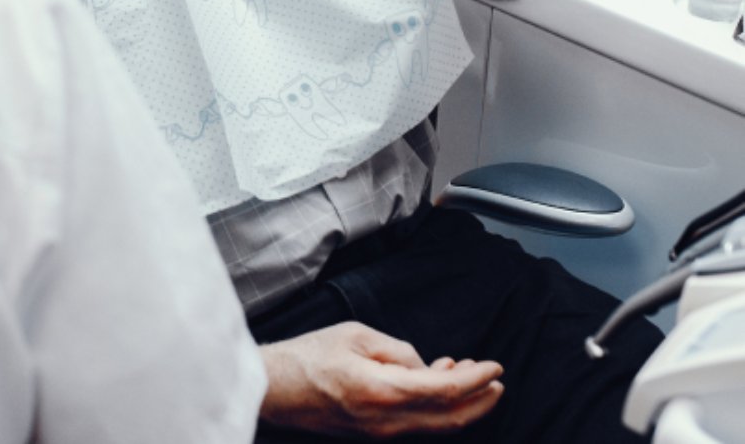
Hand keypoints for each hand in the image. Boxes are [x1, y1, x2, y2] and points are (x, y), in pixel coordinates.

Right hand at [259, 322, 504, 437]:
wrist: (274, 390)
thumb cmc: (307, 357)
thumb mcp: (355, 336)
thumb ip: (397, 350)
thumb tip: (423, 365)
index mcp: (385, 391)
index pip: (446, 390)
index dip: (477, 380)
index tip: (495, 367)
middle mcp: (389, 421)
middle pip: (451, 419)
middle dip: (481, 401)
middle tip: (496, 381)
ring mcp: (382, 432)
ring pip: (437, 426)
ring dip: (460, 405)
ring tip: (469, 376)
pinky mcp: (374, 434)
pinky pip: (418, 425)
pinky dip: (437, 409)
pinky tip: (434, 384)